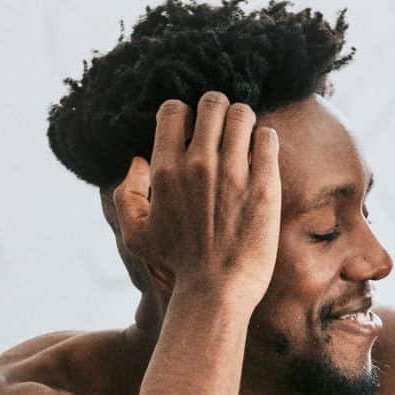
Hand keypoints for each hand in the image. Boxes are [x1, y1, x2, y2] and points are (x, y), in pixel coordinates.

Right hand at [113, 93, 280, 310]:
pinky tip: (263, 149)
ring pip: (243, 115)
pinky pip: (268, 139)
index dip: (185, 112)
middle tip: (225, 125)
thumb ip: (126, 194)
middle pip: (212, 104)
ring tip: (246, 135)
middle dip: (219, 108)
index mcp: (164, 170)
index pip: (174, 109)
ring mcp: (233, 172)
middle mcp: (198, 164)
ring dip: (244, 119)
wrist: (217, 290)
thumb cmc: (176, 267)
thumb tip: (138, 160)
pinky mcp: (265, 185)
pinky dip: (266, 138)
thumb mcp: (135, 234)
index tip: (195, 126)